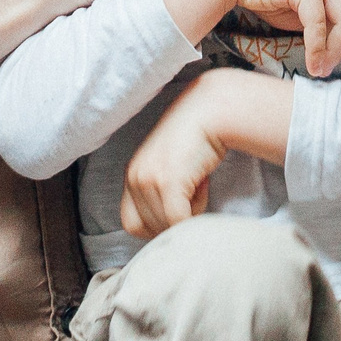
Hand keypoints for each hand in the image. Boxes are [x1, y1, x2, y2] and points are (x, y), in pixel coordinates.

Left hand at [121, 72, 288, 238]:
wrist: (209, 112)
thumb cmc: (195, 141)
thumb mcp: (167, 168)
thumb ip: (160, 193)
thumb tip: (170, 227)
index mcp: (131, 175)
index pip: (131, 224)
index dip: (156, 227)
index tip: (177, 214)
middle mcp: (133, 177)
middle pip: (148, 229)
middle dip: (173, 221)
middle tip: (192, 195)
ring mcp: (147, 179)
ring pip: (166, 226)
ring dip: (188, 213)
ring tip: (197, 184)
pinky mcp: (166, 181)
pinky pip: (179, 220)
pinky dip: (196, 211)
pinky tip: (202, 183)